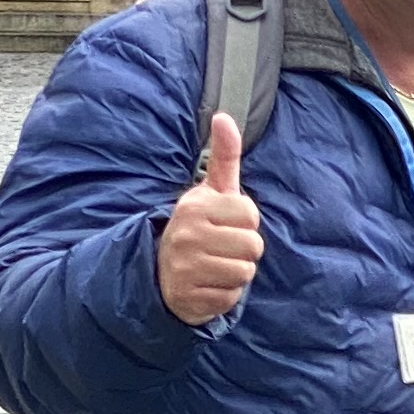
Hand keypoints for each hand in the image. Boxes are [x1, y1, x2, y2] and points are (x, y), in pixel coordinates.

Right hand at [158, 113, 264, 324]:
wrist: (160, 272)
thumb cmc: (197, 226)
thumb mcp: (210, 191)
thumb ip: (223, 157)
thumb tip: (224, 117)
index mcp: (194, 206)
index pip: (251, 215)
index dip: (245, 222)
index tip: (224, 223)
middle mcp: (185, 234)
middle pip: (253, 246)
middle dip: (243, 250)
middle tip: (220, 248)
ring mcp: (184, 267)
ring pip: (245, 273)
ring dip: (235, 273)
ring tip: (213, 265)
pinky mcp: (187, 297)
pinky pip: (231, 297)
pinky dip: (224, 294)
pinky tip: (206, 284)